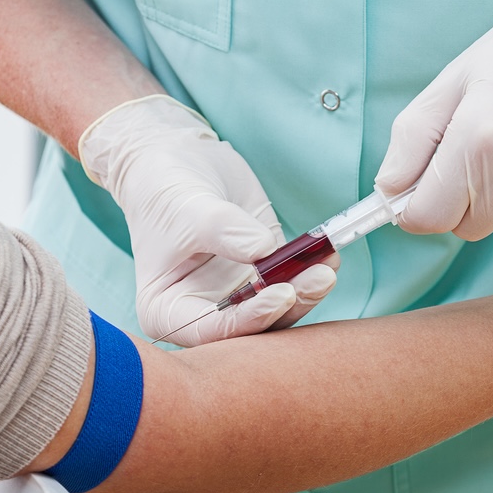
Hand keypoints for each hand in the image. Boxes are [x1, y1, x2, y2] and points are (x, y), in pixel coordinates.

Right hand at [79, 95, 337, 345]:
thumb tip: (265, 250)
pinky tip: (328, 255)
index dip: (251, 318)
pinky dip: (310, 271)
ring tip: (327, 266)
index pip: (213, 330)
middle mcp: (203, 312)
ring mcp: (236, 297)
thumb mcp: (186, 206)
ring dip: (306, 291)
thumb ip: (223, 231)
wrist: (178, 162)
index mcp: (167, 310)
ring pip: (278, 309)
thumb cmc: (163, 189)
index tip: (283, 293)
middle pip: (253, 326)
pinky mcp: (261, 276)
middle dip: (290, 305)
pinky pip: (290, 282)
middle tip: (320, 278)